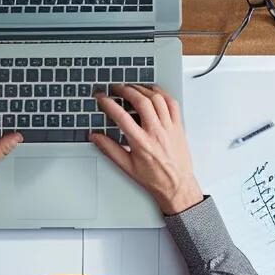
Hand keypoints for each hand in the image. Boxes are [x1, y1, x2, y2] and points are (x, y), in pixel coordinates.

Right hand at [91, 84, 203, 214]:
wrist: (177, 186)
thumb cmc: (155, 178)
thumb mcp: (127, 166)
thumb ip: (110, 149)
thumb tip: (96, 137)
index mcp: (141, 142)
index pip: (121, 116)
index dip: (108, 103)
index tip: (102, 97)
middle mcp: (156, 132)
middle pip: (140, 102)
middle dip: (125, 90)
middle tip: (116, 88)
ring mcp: (169, 128)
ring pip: (157, 99)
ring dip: (143, 89)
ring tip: (133, 88)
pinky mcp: (178, 126)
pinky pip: (172, 103)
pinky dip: (162, 94)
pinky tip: (154, 92)